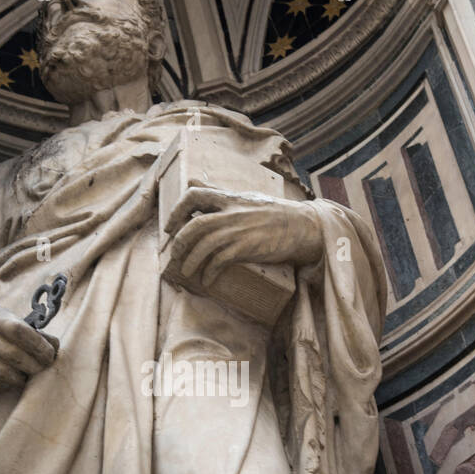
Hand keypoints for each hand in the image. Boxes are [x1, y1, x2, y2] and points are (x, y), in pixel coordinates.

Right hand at [0, 295, 57, 390]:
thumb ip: (25, 329)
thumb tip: (55, 345)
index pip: (20, 332)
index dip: (39, 346)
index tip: (49, 355)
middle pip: (13, 356)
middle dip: (34, 367)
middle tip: (41, 369)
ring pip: (2, 374)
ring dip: (20, 379)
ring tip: (25, 376)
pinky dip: (4, 385)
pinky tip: (9, 381)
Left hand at [164, 184, 321, 286]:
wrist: (303, 226)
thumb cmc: (277, 215)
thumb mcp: (248, 199)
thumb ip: (225, 199)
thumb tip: (198, 193)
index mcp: (230, 198)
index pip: (194, 195)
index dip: (177, 211)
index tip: (170, 226)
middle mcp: (231, 212)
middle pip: (193, 225)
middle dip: (179, 242)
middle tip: (174, 255)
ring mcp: (238, 229)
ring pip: (203, 245)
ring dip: (190, 261)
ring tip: (186, 272)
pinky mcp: (247, 247)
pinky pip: (220, 260)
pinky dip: (210, 272)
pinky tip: (207, 280)